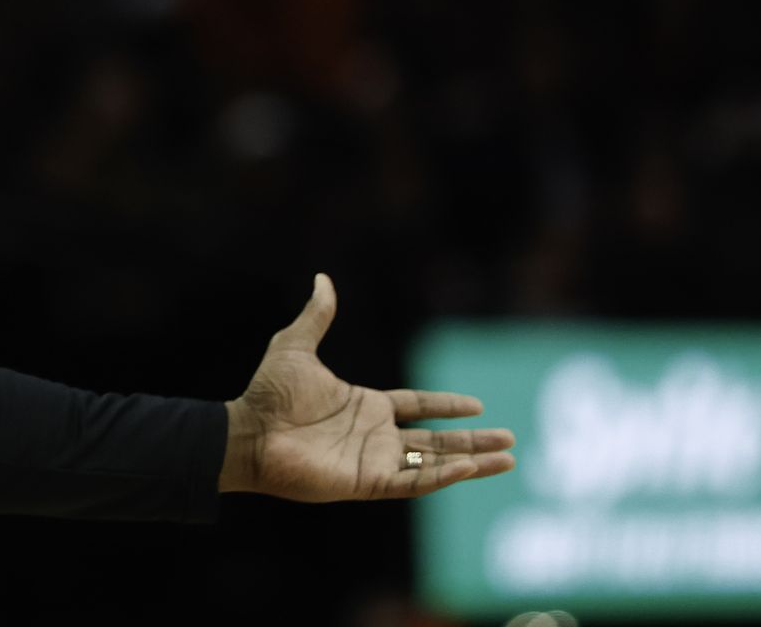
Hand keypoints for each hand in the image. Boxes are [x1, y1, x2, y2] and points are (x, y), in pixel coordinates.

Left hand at [218, 273, 516, 500]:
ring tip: (507, 461)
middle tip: (510, 440)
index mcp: (364, 406)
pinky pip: (414, 481)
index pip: (417, 406)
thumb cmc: (268, 393)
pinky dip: (444, 476)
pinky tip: (471, 467)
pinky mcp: (368, 481)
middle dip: (473, 441)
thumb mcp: (296, 346)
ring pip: (434, 464)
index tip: (478, 406)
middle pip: (436, 440)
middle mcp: (374, 435)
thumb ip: (317, 316)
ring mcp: (373, 460)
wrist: (249, 431)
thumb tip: (322, 278)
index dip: (447, 406)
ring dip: (471, 462)